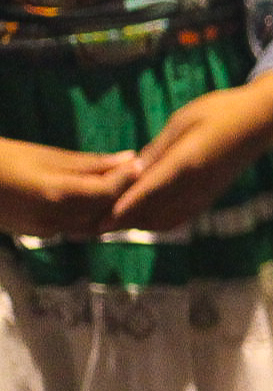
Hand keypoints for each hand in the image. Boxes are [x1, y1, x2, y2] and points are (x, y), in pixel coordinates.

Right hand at [0, 138, 136, 237]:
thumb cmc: (1, 159)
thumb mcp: (44, 155)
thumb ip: (89, 163)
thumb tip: (128, 159)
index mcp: (56, 195)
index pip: (107, 192)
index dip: (128, 179)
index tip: (141, 163)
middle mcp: (54, 220)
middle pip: (104, 213)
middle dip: (123, 196)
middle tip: (136, 175)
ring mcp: (45, 231)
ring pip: (93, 224)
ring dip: (109, 208)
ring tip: (119, 186)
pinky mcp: (39, 234)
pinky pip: (75, 227)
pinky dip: (90, 214)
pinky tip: (95, 199)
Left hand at [108, 71, 272, 234]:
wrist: (263, 121)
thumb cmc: (222, 111)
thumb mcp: (183, 121)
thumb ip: (158, 150)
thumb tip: (131, 171)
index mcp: (191, 161)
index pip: (151, 191)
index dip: (124, 208)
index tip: (100, 222)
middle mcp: (198, 185)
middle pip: (155, 212)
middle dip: (124, 220)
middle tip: (91, 224)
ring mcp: (206, 194)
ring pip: (166, 220)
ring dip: (138, 224)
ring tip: (108, 224)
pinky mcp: (209, 197)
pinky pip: (179, 217)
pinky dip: (156, 221)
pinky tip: (139, 218)